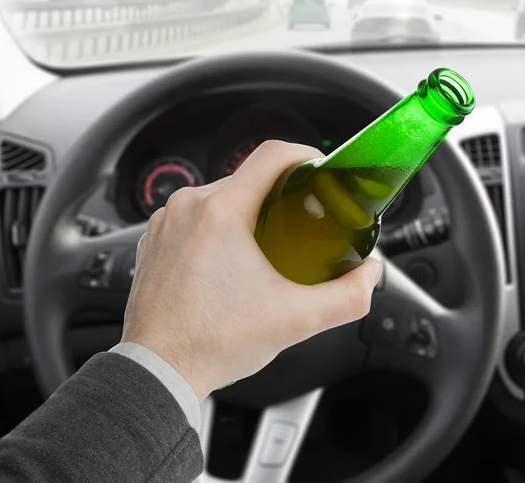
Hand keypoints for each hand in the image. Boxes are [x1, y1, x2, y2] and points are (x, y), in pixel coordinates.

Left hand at [121, 140, 383, 400]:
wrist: (159, 369)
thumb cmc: (213, 342)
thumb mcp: (295, 320)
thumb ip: (346, 296)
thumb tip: (370, 275)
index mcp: (222, 212)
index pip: (271, 155)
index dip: (303, 155)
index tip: (317, 168)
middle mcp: (189, 207)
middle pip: (246, 178)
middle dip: (277, 194)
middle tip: (298, 221)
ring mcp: (166, 221)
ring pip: (219, 196)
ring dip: (245, 211)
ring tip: (263, 246)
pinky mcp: (154, 238)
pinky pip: (193, 215)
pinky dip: (215, 227)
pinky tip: (226, 259)